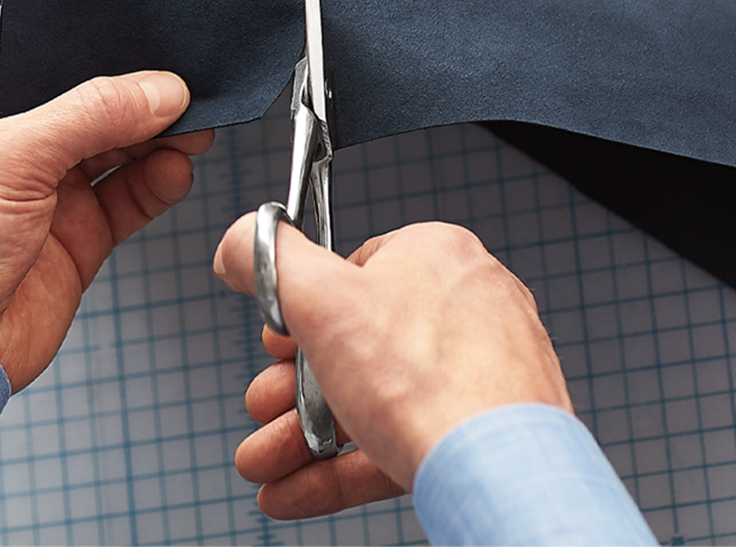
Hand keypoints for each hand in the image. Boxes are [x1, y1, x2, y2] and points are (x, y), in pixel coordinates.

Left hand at [0, 9, 214, 390]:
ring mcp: (44, 184)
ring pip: (115, 139)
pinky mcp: (77, 230)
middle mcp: (4, 136)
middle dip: (132, 80)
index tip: (126, 3)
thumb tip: (160, 89)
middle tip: (179, 69)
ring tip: (193, 120)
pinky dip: (158, 179)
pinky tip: (176, 167)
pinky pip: (130, 192)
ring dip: (156, 129)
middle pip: (82, 88)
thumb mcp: (9, 157)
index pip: (21, 36)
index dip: (71, 18)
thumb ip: (91, 115)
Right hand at [213, 218, 570, 519]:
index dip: (303, 311)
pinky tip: (294, 491)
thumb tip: (237, 244)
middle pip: (356, 346)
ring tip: (264, 464)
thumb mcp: (320, 300)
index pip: (354, 271)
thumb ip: (269, 261)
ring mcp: (478, 374)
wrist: (498, 470)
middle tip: (262, 410)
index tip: (275, 344)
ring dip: (303, 436)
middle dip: (291, 391)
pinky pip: (399, 443)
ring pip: (373, 402)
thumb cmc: (426, 378)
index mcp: (435, 257)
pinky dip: (341, 469)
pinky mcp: (478, 433)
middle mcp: (465, 307)